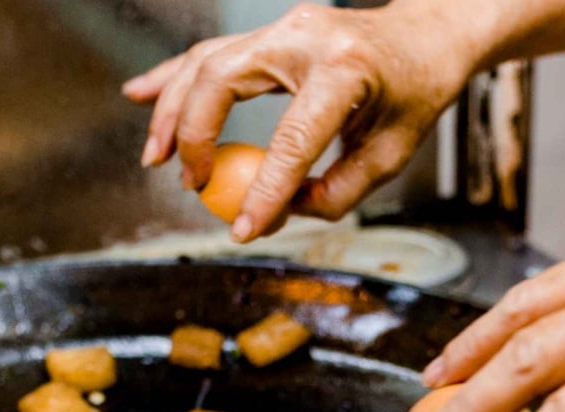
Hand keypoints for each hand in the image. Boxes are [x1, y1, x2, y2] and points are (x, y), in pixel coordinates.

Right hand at [122, 1, 475, 240]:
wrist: (426, 37)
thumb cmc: (415, 94)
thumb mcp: (390, 154)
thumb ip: (337, 192)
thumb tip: (279, 213)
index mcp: (345, 70)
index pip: (291, 139)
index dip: (263, 191)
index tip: (241, 229)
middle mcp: (305, 39)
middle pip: (222, 81)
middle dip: (194, 137)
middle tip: (191, 185)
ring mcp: (283, 28)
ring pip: (205, 63)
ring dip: (171, 111)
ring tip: (154, 158)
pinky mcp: (270, 33)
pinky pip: (210, 53)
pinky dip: (172, 77)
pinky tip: (139, 95)